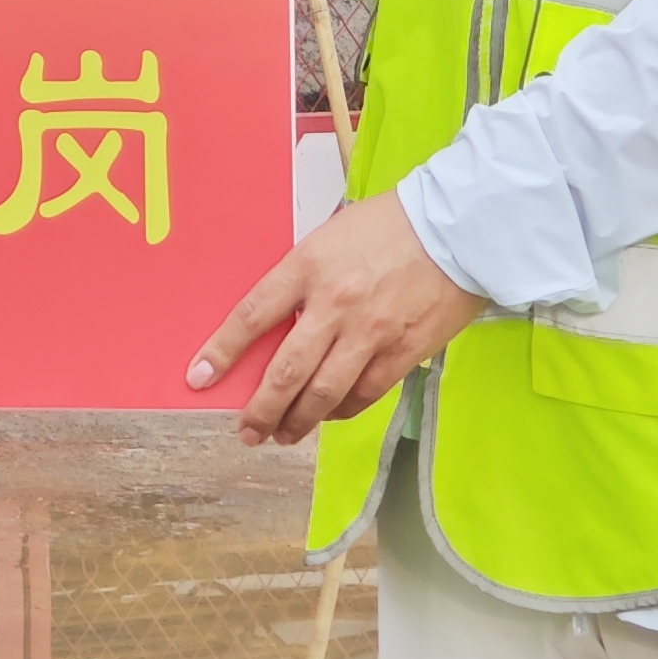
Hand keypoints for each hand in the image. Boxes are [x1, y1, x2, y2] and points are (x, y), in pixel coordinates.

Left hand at [185, 190, 486, 446]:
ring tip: (282, 434)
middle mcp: (335, 304)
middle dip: (260, 408)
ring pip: (324, 392)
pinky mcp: (403, 351)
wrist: (457, 229)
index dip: (222, 350)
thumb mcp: (331, 237)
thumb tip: (279, 323)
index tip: (200, 377)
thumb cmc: (391, 224)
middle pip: (286, 370)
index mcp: (309, 266)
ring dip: (298, 420)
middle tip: (246, 430)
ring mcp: (371, 332)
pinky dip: (341, 410)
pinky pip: (364, 393)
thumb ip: (304, 278)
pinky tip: (328, 416)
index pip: (253, 315)